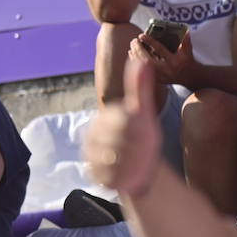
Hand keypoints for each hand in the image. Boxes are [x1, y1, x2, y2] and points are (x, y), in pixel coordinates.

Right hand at [85, 59, 161, 196]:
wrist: (138, 168)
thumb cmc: (142, 138)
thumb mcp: (144, 113)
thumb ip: (139, 88)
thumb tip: (141, 59)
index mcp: (102, 119)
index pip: (123, 122)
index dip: (139, 131)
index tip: (146, 136)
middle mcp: (91, 137)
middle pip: (120, 143)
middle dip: (137, 148)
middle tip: (144, 151)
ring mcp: (90, 157)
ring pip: (117, 161)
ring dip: (133, 163)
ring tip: (138, 162)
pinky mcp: (94, 175)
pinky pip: (113, 177)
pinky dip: (126, 177)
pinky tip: (130, 173)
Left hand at [129, 30, 197, 86]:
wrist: (189, 77)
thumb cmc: (187, 61)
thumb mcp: (188, 51)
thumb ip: (186, 42)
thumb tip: (186, 31)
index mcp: (174, 61)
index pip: (160, 49)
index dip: (150, 42)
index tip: (141, 35)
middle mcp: (166, 70)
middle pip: (147, 59)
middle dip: (139, 49)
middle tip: (134, 41)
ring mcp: (160, 76)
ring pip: (143, 66)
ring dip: (135, 56)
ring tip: (132, 47)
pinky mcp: (156, 80)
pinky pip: (142, 72)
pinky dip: (136, 63)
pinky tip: (132, 55)